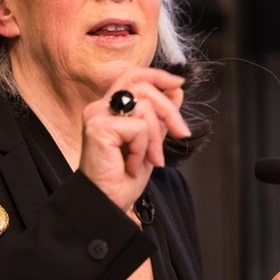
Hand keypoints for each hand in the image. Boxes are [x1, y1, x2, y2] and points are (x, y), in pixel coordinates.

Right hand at [78, 67, 190, 212]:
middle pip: (143, 86)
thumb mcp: (149, 143)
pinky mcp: (99, 128)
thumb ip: (160, 117)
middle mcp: (100, 108)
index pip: (132, 75)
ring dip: (156, 138)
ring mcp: (97, 116)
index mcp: (110, 108)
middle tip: (181, 133)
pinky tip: (132, 163)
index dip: (157, 75)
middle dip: (169, 110)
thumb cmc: (122, 179)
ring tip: (149, 159)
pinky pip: (138, 127)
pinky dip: (142, 148)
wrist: (107, 204)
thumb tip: (176, 92)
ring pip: (144, 107)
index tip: (178, 84)